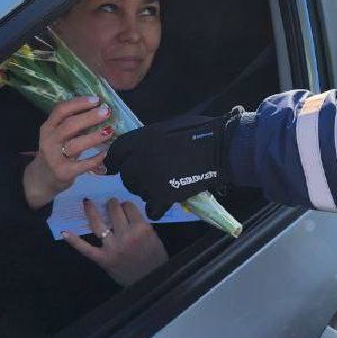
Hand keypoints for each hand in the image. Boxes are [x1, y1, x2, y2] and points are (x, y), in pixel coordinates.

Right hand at [22, 96, 114, 209]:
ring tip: (109, 131)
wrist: (42, 178)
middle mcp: (49, 141)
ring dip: (94, 137)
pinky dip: (95, 159)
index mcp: (47, 128)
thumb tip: (99, 110)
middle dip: (89, 117)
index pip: (61, 110)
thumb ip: (72, 124)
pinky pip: (82, 165)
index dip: (79, 103)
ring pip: (75, 145)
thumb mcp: (58, 136)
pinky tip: (105, 153)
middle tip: (106, 111)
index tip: (96, 100)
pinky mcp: (63, 173)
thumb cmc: (56, 152)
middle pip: (69, 125)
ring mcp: (54, 158)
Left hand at [63, 198, 168, 287]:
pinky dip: (74, 241)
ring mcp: (112, 247)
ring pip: (98, 224)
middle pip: (114, 211)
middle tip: (110, 203)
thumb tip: (127, 213)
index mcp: (141, 228)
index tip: (124, 207)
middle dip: (111, 204)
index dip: (125, 205)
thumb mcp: (154, 237)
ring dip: (92, 211)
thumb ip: (141, 225)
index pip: (129, 207)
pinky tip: (64, 232)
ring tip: (87, 202)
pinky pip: (86, 249)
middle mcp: (126, 235)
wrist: (151, 281)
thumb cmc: (155, 258)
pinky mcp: (103, 259)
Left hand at [104, 112, 231, 219]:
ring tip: (165, 183)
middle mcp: (139, 160)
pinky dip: (158, 206)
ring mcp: (149, 180)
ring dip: (146, 189)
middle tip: (152, 174)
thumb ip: (146, 141)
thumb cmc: (198, 132)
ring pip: (138, 190)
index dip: (116, 160)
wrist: (220, 149)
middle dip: (134, 175)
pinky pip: (152, 208)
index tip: (117, 166)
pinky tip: (165, 200)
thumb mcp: (165, 129)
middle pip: (126, 174)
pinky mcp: (162, 197)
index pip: (116, 153)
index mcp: (140, 140)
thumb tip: (137, 150)